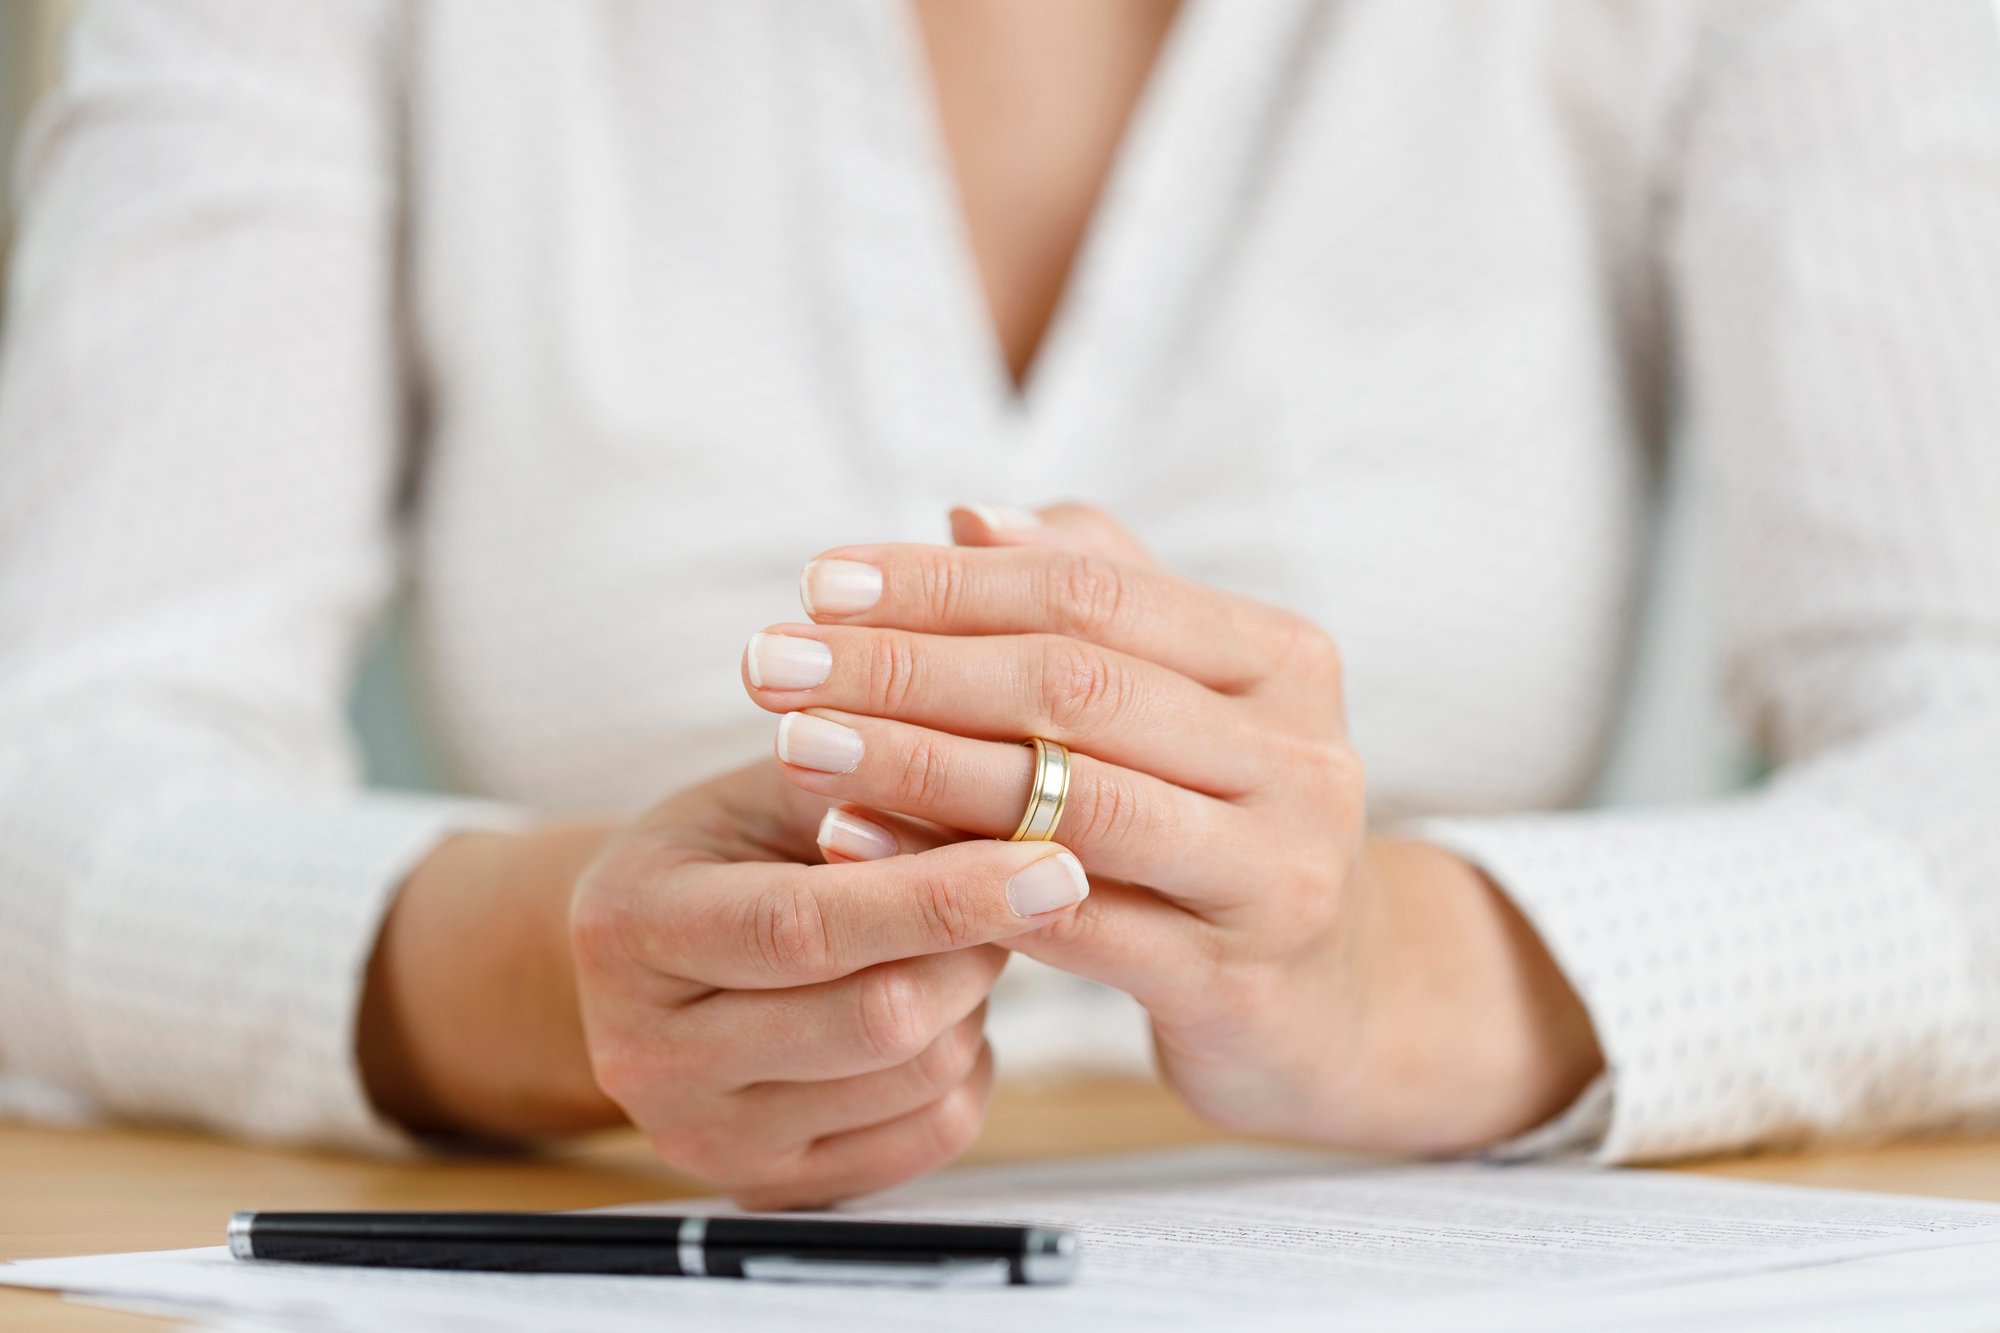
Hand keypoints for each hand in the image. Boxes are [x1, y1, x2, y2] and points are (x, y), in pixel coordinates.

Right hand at [359, 761, 1089, 1206]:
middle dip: (974, 944)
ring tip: (944, 946)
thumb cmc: (727, 847)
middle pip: (876, 1017)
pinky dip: (966, 1064)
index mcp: (630, 926)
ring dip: (971, 998)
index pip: (805, 929)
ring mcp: (704, 1137)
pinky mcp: (767, 1188)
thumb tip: (1009, 818)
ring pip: (919, 1075)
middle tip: (1012, 889)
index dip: (940, 898)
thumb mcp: (774, 785)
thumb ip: (872, 792)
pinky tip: (933, 1013)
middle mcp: (648, 1054)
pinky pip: (931, 1136)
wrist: (644, 959)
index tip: (1052, 866)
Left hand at [742, 505, 1602, 1150]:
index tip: (819, 581)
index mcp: (1284, 658)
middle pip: (1074, 685)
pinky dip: (948, 874)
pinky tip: (846, 840)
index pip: (1094, 588)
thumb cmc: (1217, 820)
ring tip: (794, 741)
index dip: (946, 582)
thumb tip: (964, 515)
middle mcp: (1302, 756)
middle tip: (773, 661)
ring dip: (913, 762)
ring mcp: (1279, 872)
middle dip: (906, 666)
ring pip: (1070, 798)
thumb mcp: (1180, 698)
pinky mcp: (1234, 980)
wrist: (1320, 1002)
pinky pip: (1068, 917)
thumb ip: (1092, 599)